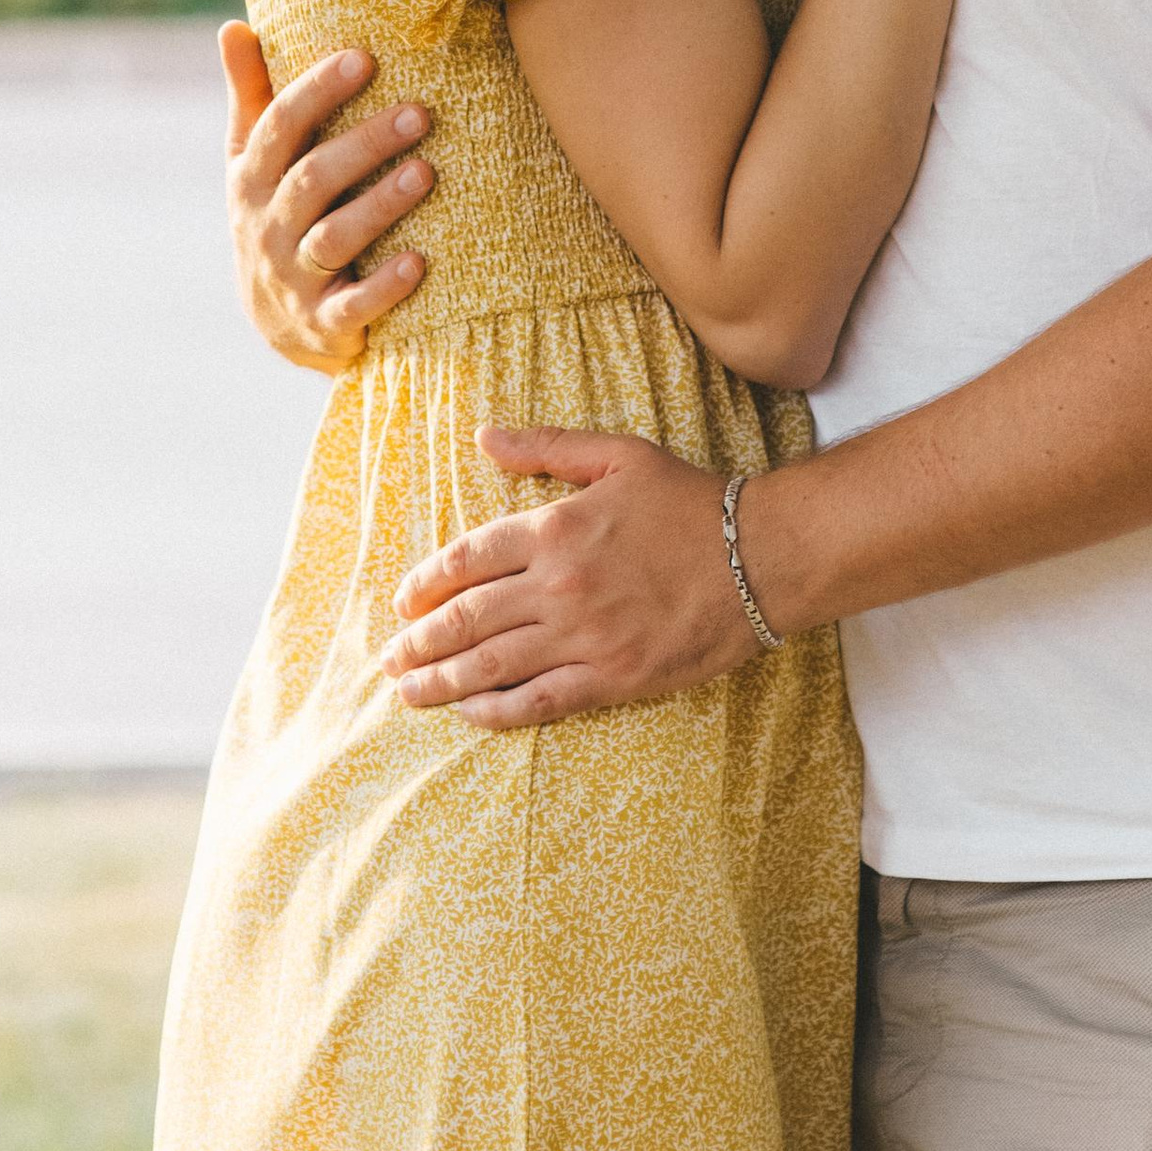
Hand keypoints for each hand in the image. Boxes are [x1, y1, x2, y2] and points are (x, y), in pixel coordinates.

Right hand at [220, 23, 431, 373]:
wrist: (276, 322)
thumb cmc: (274, 215)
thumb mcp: (252, 162)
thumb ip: (252, 96)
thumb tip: (232, 25)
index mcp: (251, 180)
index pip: (280, 128)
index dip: (318, 92)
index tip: (364, 58)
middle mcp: (266, 227)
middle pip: (312, 179)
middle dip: (364, 144)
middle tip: (419, 113)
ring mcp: (293, 277)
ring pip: (334, 238)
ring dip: (379, 206)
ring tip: (426, 173)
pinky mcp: (324, 322)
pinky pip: (353, 305)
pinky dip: (385, 286)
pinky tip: (419, 262)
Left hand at [383, 425, 759, 723]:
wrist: (761, 555)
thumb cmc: (689, 502)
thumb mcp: (617, 455)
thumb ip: (545, 447)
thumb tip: (484, 436)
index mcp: (554, 528)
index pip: (466, 559)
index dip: (425, 584)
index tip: (402, 601)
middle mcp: (559, 585)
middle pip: (467, 618)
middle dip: (421, 642)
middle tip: (391, 659)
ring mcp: (585, 636)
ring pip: (493, 665)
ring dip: (443, 681)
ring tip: (410, 693)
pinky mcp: (614, 678)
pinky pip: (541, 700)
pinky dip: (498, 711)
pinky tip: (471, 714)